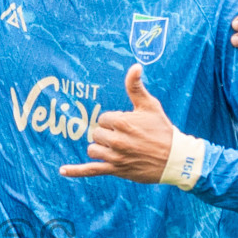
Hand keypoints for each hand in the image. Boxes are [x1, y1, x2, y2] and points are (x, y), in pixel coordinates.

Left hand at [60, 65, 173, 182]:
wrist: (175, 159)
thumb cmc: (162, 130)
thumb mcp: (150, 105)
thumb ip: (136, 87)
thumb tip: (135, 66)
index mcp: (122, 122)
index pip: (103, 119)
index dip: (114, 121)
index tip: (128, 126)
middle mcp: (116, 140)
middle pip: (96, 134)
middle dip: (108, 134)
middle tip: (126, 138)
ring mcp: (115, 157)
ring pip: (93, 149)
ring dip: (101, 148)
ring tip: (118, 149)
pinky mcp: (115, 170)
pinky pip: (91, 170)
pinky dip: (75, 171)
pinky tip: (62, 170)